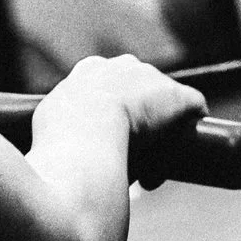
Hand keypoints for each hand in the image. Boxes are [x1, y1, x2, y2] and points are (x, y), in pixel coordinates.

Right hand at [39, 53, 206, 185]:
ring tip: (151, 173)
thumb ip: (56, 133)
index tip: (107, 143)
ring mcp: (152, 79)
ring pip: (164, 105)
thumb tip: (53, 155)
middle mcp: (122, 67)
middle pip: (139, 92)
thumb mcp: (47, 130)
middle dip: (137, 123)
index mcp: (88, 72)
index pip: (106, 88)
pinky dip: (192, 126)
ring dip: (162, 132)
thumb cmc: (59, 142)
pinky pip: (193, 106)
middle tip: (130, 158)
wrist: (86, 136)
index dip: (110, 117)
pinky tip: (190, 147)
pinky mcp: (178, 95)